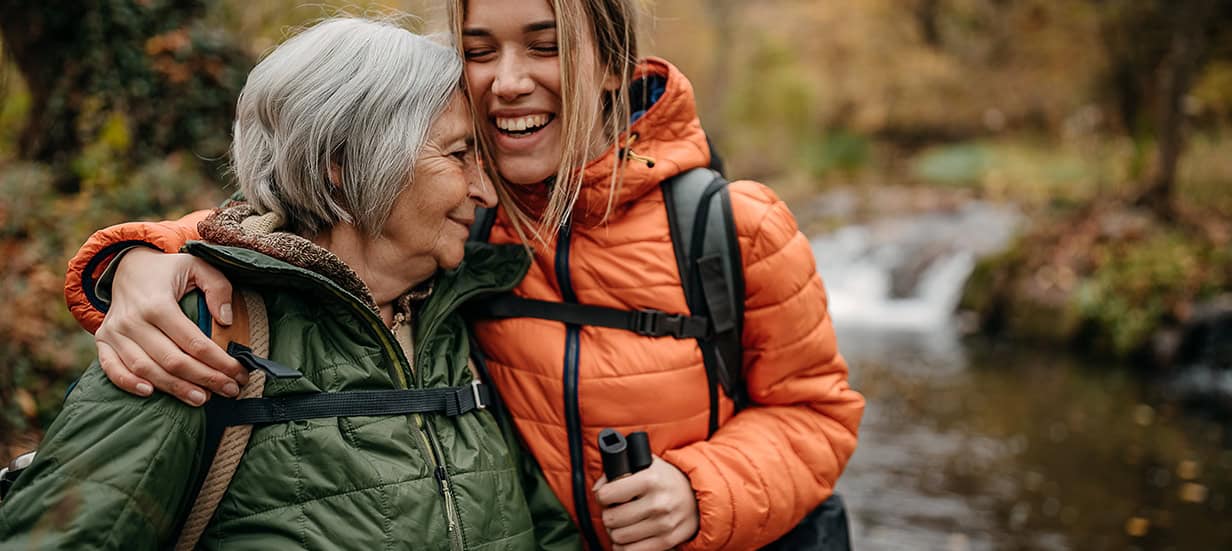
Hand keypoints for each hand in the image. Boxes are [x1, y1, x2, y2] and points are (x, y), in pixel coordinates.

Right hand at [95, 248, 246, 405]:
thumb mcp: (198, 266)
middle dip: (205, 379)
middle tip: (230, 391)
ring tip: (202, 399)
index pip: (194, 342)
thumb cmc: (169, 270)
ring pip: (145, 369)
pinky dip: (127, 383)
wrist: (128, 266)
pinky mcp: (103, 340)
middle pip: (172, 360)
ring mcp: (115, 332)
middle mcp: (133, 320)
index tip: (240, 373)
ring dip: (175, 388)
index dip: (219, 362)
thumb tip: (227, 320)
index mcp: (158, 303)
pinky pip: (111, 368)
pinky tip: (150, 394)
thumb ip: (217, 287)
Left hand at [593, 456, 698, 550]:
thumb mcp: (646, 464)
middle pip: (610, 519)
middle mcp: (657, 503)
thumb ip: (620, 470)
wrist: (697, 496)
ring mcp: (663, 524)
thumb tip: (598, 489)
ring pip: (618, 537)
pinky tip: (629, 537)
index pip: (607, 495)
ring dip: (616, 532)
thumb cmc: (666, 479)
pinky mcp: (666, 541)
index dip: (602, 496)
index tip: (607, 496)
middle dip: (608, 515)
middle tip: (615, 511)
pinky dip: (624, 546)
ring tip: (623, 523)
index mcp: (650, 479)